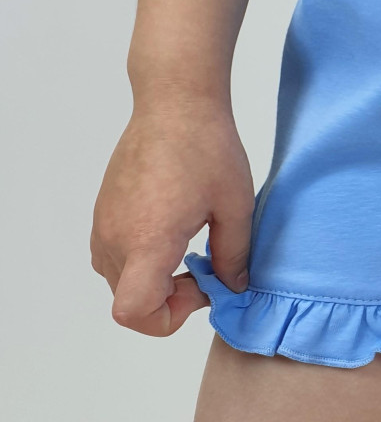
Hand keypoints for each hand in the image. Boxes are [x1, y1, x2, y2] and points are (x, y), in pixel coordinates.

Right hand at [91, 99, 254, 337]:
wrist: (175, 102)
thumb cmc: (206, 147)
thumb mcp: (235, 206)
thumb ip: (234, 256)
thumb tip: (232, 287)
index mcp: (148, 240)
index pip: (133, 312)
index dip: (168, 318)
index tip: (199, 289)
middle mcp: (116, 236)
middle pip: (128, 302)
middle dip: (169, 300)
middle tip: (206, 269)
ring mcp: (104, 223)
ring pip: (118, 281)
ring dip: (153, 281)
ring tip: (189, 251)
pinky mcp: (103, 211)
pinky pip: (112, 256)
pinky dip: (139, 260)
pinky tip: (171, 233)